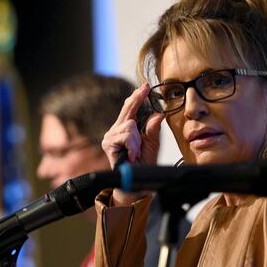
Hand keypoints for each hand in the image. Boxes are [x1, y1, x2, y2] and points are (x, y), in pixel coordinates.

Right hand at [101, 84, 164, 203]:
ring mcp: (109, 137)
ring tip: (135, 152)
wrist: (137, 180)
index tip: (145, 86)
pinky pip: (126, 136)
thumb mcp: (152, 143)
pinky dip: (132, 146)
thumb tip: (159, 114)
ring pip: (129, 125)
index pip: (130, 108)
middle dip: (138, 112)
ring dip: (137, 141)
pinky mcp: (108, 144)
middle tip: (145, 108)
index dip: (137, 96)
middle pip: (128, 111)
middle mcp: (115, 130)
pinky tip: (131, 155)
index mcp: (124, 129)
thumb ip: (153, 128)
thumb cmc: (143, 163)